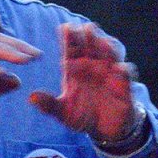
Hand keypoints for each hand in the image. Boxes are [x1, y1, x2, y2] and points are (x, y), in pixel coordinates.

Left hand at [29, 23, 137, 141]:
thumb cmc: (83, 116)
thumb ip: (49, 105)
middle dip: (90, 37)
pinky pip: (126, 75)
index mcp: (76, 69)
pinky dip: (124, 70)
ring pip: (110, 55)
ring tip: (102, 42)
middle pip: (92, 46)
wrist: (106, 130)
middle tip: (85, 28)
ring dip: (107, 48)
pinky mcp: (124, 86)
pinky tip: (120, 68)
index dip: (70, 38)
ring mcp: (110, 74)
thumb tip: (32, 97)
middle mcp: (93, 66)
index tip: (65, 28)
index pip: (72, 49)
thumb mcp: (63, 113)